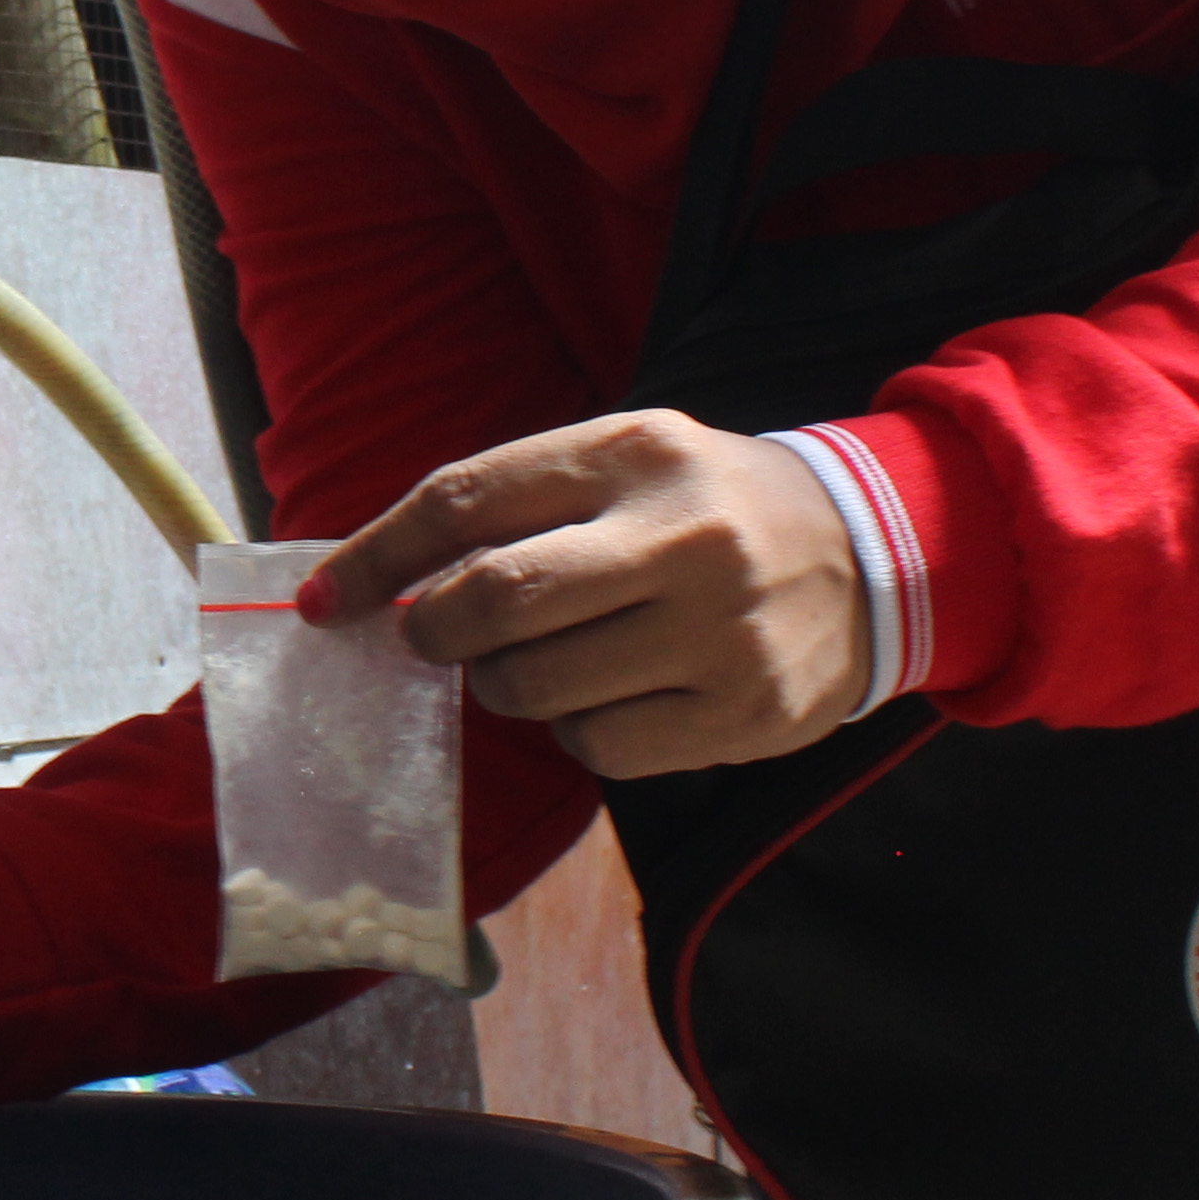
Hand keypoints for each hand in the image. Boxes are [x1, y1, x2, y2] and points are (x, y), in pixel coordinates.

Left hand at [315, 412, 870, 777]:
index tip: (323, 599)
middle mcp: (682, 535)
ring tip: (540, 660)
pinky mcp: (744, 713)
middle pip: (496, 598)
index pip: (467, 499)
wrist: (875, 557)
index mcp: (636, 452)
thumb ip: (522, 503)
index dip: (377, 554)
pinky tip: (609, 695)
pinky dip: (574, 731)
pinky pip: (599, 747)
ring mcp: (719, 631)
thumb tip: (384, 577)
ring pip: (538, 686)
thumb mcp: (631, 461)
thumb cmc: (710, 508)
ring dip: (504, 686)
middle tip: (429, 638)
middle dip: (432, 630)